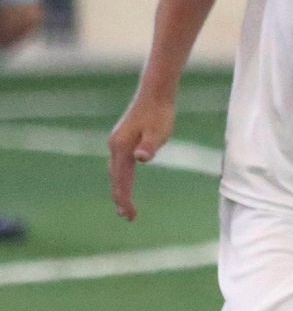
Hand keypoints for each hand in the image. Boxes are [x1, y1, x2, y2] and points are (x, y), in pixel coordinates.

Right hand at [107, 92, 175, 220]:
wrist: (155, 93)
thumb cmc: (160, 113)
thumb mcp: (159, 132)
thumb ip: (150, 146)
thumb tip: (141, 158)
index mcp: (121, 148)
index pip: (121, 180)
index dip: (124, 199)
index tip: (129, 215)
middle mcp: (114, 146)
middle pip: (115, 178)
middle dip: (120, 198)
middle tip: (128, 217)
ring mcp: (117, 142)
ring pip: (115, 171)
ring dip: (120, 188)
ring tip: (125, 205)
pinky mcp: (123, 138)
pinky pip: (119, 163)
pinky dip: (121, 176)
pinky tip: (126, 180)